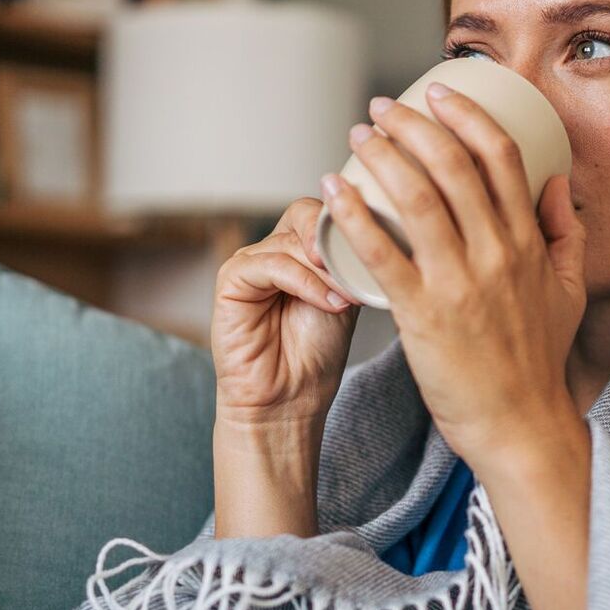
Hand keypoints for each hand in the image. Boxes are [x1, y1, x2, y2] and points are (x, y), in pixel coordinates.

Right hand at [210, 198, 359, 427]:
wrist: (290, 399)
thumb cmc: (316, 354)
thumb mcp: (346, 296)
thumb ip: (350, 261)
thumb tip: (373, 229)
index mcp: (299, 250)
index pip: (321, 210)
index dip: (348, 222)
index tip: (378, 244)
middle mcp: (272, 251)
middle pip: (304, 215)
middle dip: (336, 240)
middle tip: (359, 266)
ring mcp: (249, 263)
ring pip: (291, 242)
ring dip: (325, 270)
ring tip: (346, 297)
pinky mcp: (230, 280)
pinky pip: (270, 264)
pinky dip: (305, 282)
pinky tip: (328, 303)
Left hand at [317, 84, 587, 468]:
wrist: (520, 426)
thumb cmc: (537, 362)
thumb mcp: (571, 291)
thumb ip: (568, 234)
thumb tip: (558, 183)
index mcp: (529, 244)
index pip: (502, 158)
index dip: (468, 116)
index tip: (439, 91)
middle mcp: (497, 255)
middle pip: (453, 167)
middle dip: (414, 125)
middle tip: (382, 107)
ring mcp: (460, 284)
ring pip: (417, 200)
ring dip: (383, 157)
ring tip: (358, 136)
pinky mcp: (424, 316)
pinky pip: (382, 255)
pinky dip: (355, 216)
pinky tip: (333, 190)